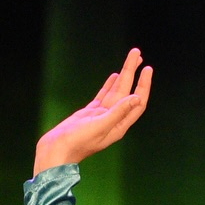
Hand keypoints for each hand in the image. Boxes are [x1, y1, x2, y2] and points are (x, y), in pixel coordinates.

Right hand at [33, 48, 152, 175]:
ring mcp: (101, 116)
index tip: (147, 69)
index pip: (137, 102)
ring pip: (116, 91)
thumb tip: (136, 98)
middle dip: (132, 72)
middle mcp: (113, 120)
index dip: (143, 86)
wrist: (57, 150)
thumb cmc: (78, 142)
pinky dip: (110, 85)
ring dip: (123, 75)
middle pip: (127, 92)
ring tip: (131, 59)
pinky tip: (114, 75)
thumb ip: (118, 112)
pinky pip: (104, 95)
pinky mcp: (90, 113)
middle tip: (137, 53)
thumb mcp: (99, 126)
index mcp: (119, 125)